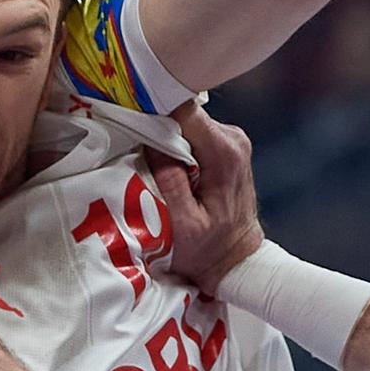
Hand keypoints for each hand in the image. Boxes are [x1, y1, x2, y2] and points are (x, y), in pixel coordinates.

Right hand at [150, 104, 263, 296]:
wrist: (237, 259)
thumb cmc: (209, 249)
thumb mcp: (182, 223)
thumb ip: (169, 181)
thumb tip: (150, 142)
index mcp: (224, 152)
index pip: (183, 111)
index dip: (154, 113)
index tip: (132, 123)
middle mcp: (232, 139)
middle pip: (183, 115)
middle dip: (156, 128)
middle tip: (136, 151)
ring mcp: (230, 140)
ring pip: (186, 123)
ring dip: (165, 139)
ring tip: (151, 164)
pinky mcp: (224, 145)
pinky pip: (191, 133)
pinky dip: (174, 145)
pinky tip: (166, 166)